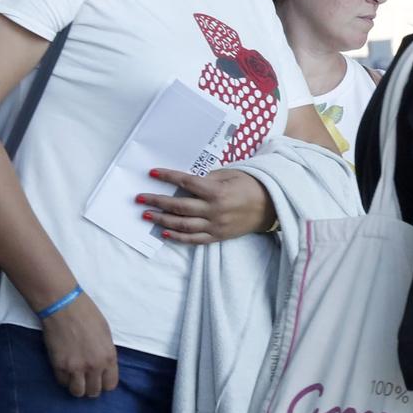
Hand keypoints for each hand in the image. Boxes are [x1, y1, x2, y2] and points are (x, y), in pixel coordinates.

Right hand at [39, 291, 117, 397]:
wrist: (65, 308)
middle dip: (91, 388)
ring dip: (77, 388)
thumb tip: (103, 366)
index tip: (100, 380)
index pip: (110, 385)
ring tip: (75, 380)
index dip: (104, 384)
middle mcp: (94, 366)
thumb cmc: (88, 316)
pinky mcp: (59, 366)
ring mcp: (75, 368)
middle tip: (86, 381)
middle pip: (94, 391)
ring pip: (77, 392)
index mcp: (109, 358)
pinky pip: (62, 382)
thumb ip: (105, 354)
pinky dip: (64, 379)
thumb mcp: (106, 336)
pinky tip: (65, 371)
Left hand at [141, 169, 273, 244]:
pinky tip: (165, 234)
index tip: (152, 173)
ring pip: (183, 225)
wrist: (273, 206)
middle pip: (179, 206)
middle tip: (139, 198)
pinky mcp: (219, 236)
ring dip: (162, 220)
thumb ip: (208, 178)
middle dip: (157, 201)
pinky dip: (179, 238)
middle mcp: (214, 210)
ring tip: (146, 215)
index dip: (168, 177)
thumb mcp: (232, 174)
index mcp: (217, 191)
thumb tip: (186, 182)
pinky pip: (195, 239)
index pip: (186, 183)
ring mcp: (216, 225)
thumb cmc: (251, 186)